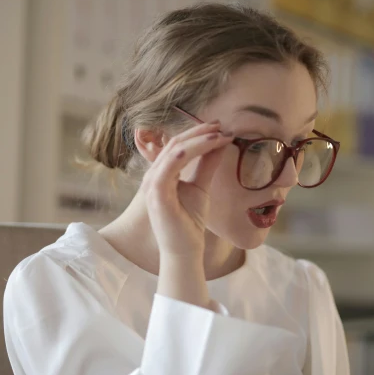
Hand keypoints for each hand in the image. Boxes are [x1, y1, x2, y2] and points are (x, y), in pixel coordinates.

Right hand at [141, 120, 232, 259]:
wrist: (184, 250)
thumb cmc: (189, 222)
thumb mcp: (201, 187)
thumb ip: (207, 165)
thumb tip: (221, 144)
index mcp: (161, 173)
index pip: (177, 146)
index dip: (197, 133)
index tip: (219, 127)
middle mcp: (153, 175)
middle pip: (175, 144)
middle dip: (199, 131)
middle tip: (221, 125)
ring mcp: (152, 183)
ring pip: (175, 151)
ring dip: (198, 139)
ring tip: (220, 134)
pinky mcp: (157, 193)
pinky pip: (171, 165)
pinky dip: (189, 152)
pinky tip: (207, 144)